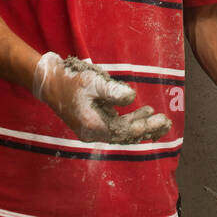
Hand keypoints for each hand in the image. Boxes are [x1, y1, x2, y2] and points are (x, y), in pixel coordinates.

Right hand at [32, 52, 171, 143]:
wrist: (48, 82)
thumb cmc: (70, 80)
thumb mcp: (93, 82)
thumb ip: (113, 91)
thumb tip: (132, 98)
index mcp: (94, 126)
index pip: (126, 130)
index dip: (145, 126)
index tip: (162, 120)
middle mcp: (94, 132)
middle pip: (126, 135)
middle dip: (147, 129)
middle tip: (167, 123)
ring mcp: (93, 129)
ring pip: (122, 131)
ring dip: (140, 124)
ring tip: (157, 117)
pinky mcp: (93, 123)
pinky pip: (116, 126)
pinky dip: (130, 120)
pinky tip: (143, 112)